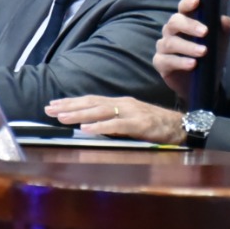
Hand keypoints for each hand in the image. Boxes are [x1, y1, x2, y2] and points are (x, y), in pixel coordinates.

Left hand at [44, 95, 185, 144]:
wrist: (180, 125)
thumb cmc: (155, 124)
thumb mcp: (130, 119)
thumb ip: (113, 120)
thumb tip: (90, 125)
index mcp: (119, 102)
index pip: (90, 100)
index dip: (71, 102)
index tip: (53, 104)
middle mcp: (122, 103)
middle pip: (91, 103)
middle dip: (68, 106)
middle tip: (49, 109)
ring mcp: (131, 112)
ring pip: (100, 111)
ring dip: (79, 114)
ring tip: (62, 117)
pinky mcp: (139, 123)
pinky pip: (116, 125)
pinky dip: (100, 126)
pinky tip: (86, 128)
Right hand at [153, 0, 229, 99]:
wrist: (202, 82)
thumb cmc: (209, 55)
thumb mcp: (220, 41)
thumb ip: (224, 29)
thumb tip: (225, 20)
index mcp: (185, 20)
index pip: (183, 7)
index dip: (188, 3)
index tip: (197, 2)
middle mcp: (171, 31)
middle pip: (174, 22)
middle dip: (190, 26)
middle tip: (205, 32)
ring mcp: (163, 46)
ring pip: (171, 42)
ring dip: (188, 47)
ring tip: (203, 52)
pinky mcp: (160, 62)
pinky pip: (166, 60)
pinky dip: (180, 62)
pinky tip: (192, 65)